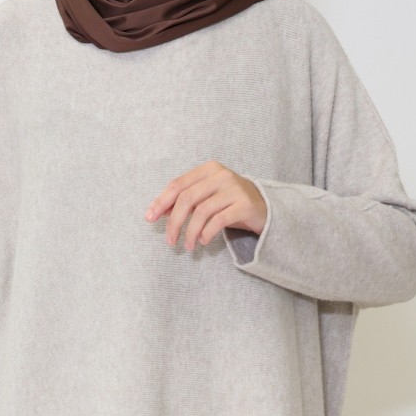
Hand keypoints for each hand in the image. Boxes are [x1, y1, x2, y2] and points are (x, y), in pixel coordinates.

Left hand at [145, 160, 266, 250]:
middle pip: (187, 198)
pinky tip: (203, 241)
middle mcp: (221, 175)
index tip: (149, 218)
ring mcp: (234, 189)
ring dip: (190, 232)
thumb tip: (160, 211)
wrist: (265, 208)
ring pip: (202, 211)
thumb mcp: (207, 198)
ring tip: (188, 246)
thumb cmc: (231, 204)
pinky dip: (207, 233)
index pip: (178, 185)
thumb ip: (186, 201)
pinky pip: (218, 220)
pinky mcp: (244, 205)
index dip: (161, 202)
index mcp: (208, 169)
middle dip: (174, 222)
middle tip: (169, 240)